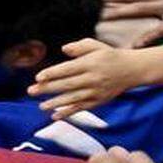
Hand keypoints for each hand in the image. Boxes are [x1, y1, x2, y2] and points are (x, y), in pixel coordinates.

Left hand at [26, 38, 144, 118]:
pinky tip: (55, 116)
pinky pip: (82, 108)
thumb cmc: (109, 56)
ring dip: (56, 103)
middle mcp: (93, 78)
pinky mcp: (98, 101)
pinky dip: (68, 112)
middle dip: (48, 89)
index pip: (68, 69)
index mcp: (90, 63)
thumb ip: (79, 47)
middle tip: (31, 91)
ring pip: (73, 99)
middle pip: (67, 85)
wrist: (132, 70)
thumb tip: (64, 49)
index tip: (38, 77)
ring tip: (41, 106)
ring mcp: (96, 91)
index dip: (52, 73)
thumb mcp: (96, 46)